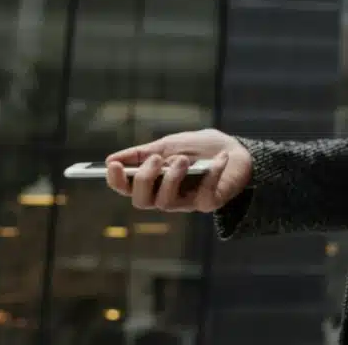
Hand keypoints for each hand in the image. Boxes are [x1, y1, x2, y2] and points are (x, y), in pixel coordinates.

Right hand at [105, 129, 250, 213]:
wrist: (237, 150)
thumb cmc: (200, 148)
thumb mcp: (170, 144)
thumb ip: (143, 153)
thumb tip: (110, 160)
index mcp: (154, 182)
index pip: (128, 189)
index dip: (116, 181)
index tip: (113, 165)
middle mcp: (166, 196)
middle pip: (142, 201)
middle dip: (144, 180)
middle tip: (156, 159)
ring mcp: (187, 202)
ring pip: (166, 203)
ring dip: (172, 179)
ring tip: (182, 159)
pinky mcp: (209, 203)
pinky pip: (204, 196)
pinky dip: (212, 174)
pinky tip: (219, 158)